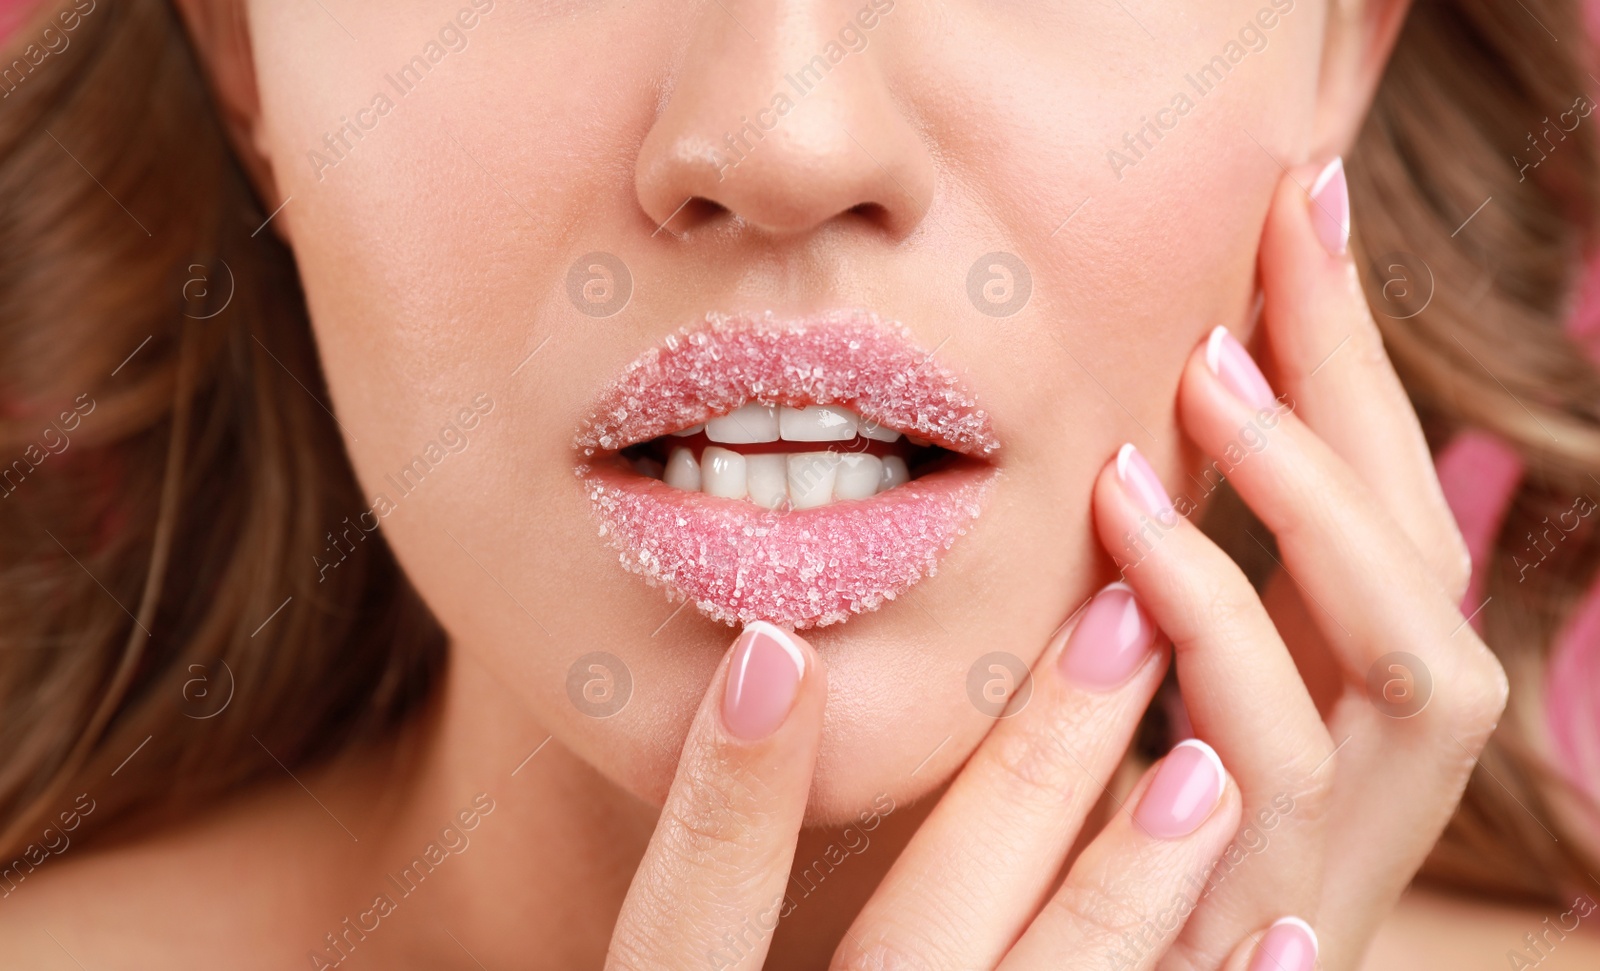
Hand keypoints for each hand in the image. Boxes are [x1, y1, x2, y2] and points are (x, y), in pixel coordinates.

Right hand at [606, 605, 1244, 969]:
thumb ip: (716, 913)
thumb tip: (761, 689)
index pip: (686, 928)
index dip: (727, 799)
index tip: (779, 652)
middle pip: (912, 951)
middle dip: (1018, 787)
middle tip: (1115, 627)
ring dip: (1127, 897)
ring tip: (1208, 770)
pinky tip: (1286, 942)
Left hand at [1089, 158, 1508, 969]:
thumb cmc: (1137, 859)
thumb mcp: (1182, 705)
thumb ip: (1179, 585)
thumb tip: (1150, 409)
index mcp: (1367, 701)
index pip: (1383, 498)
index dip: (1353, 354)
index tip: (1305, 201)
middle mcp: (1395, 767)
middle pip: (1418, 559)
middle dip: (1352, 405)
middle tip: (1248, 282)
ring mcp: (1346, 848)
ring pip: (1401, 677)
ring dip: (1299, 526)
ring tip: (1182, 415)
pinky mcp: (1264, 926)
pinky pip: (1265, 788)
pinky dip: (1219, 674)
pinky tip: (1127, 586)